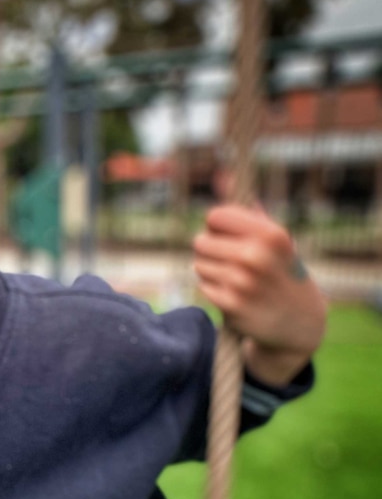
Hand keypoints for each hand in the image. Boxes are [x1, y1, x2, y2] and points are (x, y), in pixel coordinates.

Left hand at [193, 204, 326, 384]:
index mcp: (270, 235)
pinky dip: (213, 290)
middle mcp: (256, 256)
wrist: (299, 322)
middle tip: (231, 260)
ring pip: (199, 264)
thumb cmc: (282, 272)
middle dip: (211, 250)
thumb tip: (223, 176)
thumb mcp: (275, 240)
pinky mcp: (231, 305)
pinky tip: (234, 294)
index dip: (216, 225)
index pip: (215, 216)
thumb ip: (249, 212)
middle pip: (201, 240)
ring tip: (235, 278)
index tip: (225, 234)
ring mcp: (242, 282)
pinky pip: (203, 286)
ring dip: (211, 270)